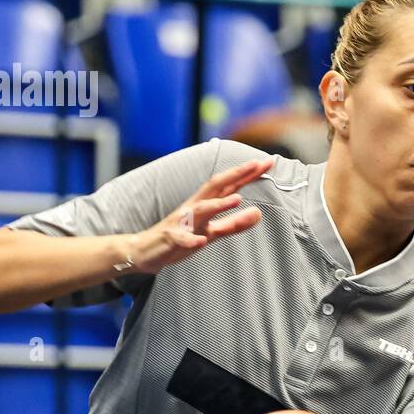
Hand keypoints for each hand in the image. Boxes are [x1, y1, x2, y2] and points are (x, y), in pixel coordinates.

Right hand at [126, 158, 271, 274]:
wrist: (146, 251)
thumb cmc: (181, 238)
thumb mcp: (212, 232)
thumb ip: (234, 224)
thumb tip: (258, 213)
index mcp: (204, 204)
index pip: (229, 185)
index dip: (247, 173)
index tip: (267, 162)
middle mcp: (193, 208)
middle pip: (216, 187)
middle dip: (236, 175)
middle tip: (256, 165)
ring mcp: (182, 222)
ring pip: (200, 210)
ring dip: (218, 204)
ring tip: (237, 199)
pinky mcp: (171, 239)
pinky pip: (182, 239)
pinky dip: (191, 239)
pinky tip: (201, 241)